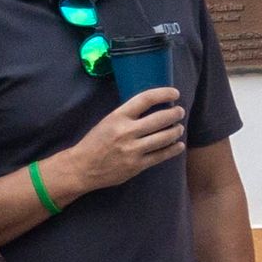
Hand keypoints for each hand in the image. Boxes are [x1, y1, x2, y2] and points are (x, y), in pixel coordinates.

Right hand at [54, 89, 187, 197]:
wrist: (82, 167)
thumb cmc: (95, 142)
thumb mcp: (107, 121)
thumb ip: (127, 115)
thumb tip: (152, 108)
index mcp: (118, 117)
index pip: (146, 99)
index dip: (163, 94)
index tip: (175, 93)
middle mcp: (127, 132)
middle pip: (160, 118)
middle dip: (175, 114)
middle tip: (179, 112)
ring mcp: (132, 150)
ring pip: (164, 137)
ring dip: (176, 131)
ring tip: (179, 128)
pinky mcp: (136, 165)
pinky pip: (160, 156)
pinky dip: (173, 149)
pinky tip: (178, 145)